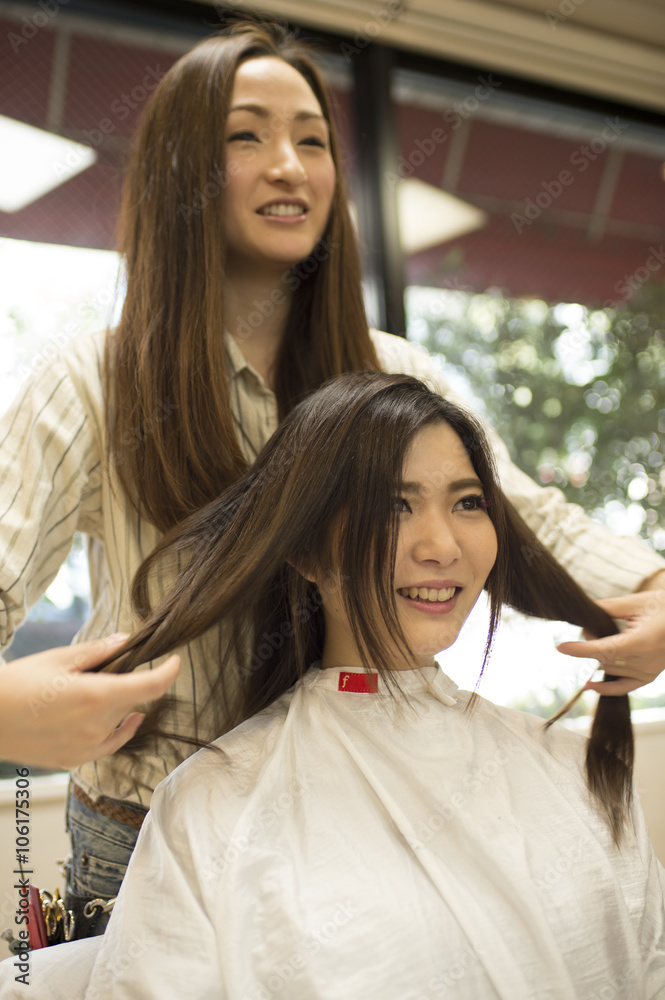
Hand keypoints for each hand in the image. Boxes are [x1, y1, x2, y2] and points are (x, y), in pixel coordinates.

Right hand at [0, 634, 179, 767]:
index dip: (169, 672)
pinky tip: (119, 719)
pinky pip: (109, 744)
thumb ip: (99, 651)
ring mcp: (87, 748)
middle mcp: (97, 726)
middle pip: (133, 701)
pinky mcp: (75, 760)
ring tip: (90, 693)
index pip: (151, 686)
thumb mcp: (59, 659)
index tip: (175, 662)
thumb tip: (126, 642)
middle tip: (103, 671)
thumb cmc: (18, 685)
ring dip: (119, 706)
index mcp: (96, 696)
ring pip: (122, 722)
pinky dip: (117, 729)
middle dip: (129, 683)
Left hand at [557, 583, 664, 695]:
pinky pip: (623, 687)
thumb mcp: (636, 602)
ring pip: (609, 669)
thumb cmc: (663, 606)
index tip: (561, 647)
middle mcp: (647, 661)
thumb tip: (582, 615)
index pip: (606, 650)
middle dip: (589, 644)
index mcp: (644, 641)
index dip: (581, 650)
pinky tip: (589, 685)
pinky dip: (606, 688)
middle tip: (589, 626)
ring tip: (599, 636)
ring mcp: (649, 672)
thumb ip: (607, 609)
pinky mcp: (649, 677)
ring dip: (596, 656)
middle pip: (604, 659)